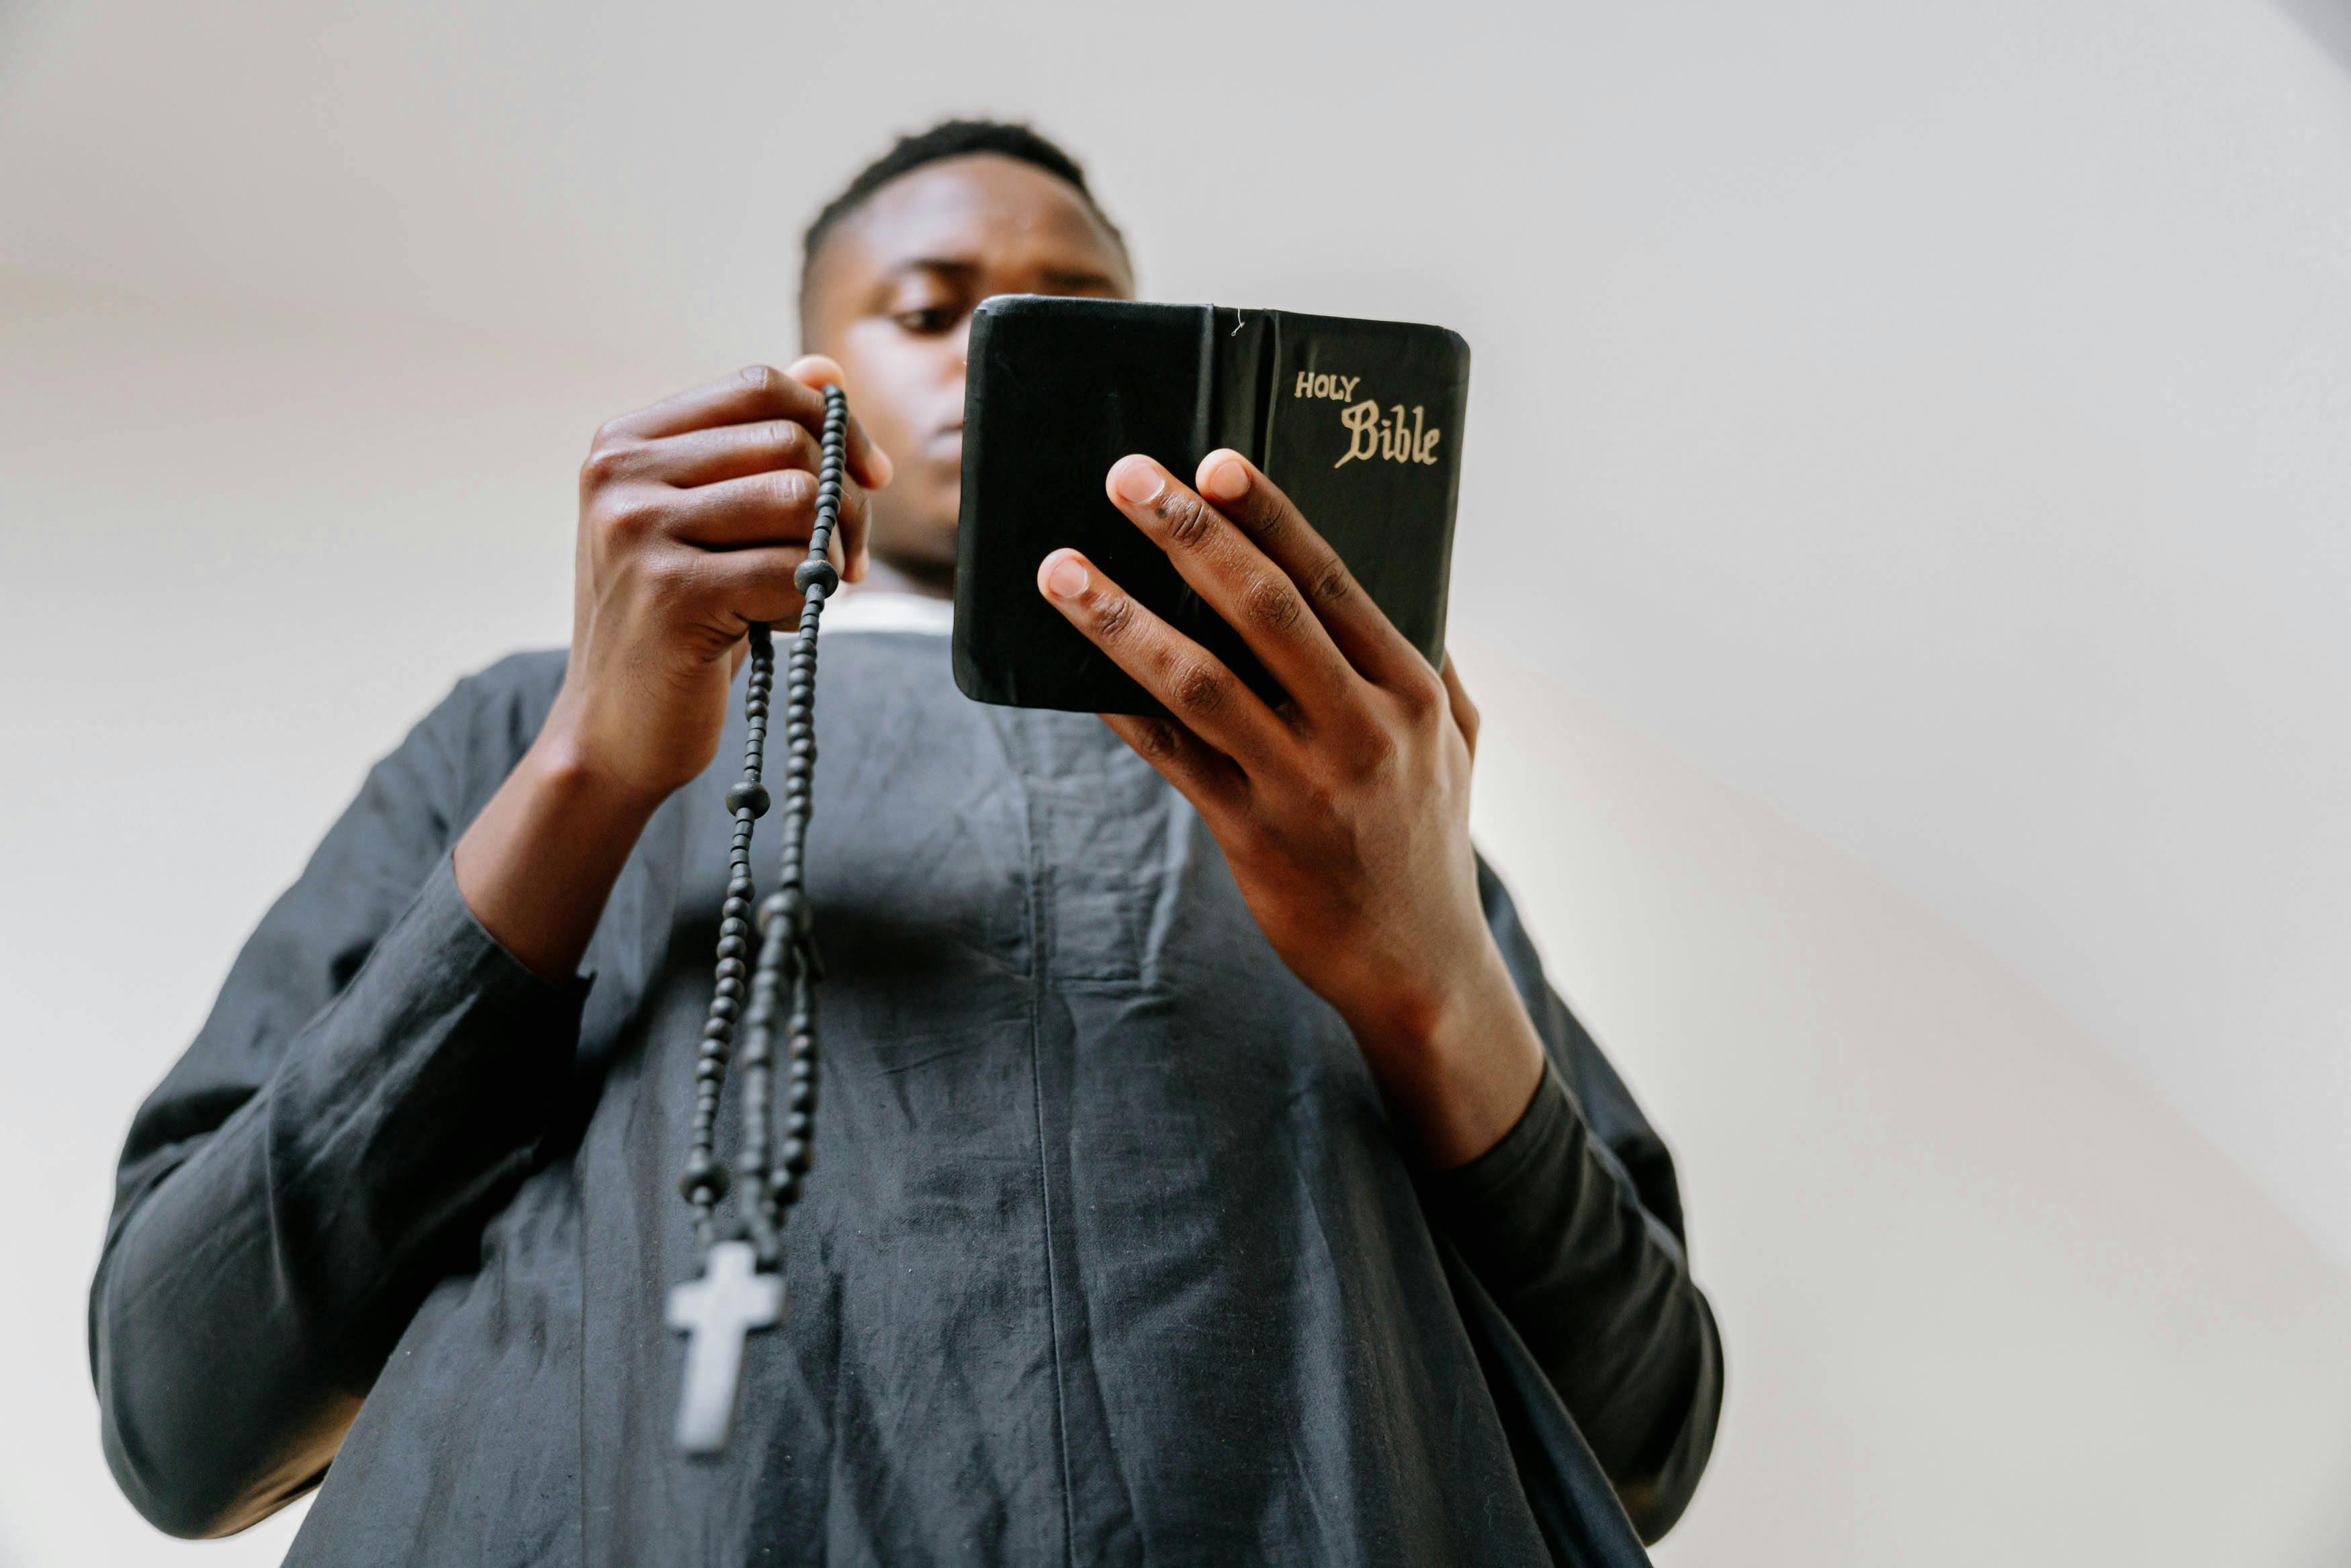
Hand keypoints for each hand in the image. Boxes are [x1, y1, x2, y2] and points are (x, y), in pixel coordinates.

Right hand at [547, 358, 892, 805]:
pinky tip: (774, 625)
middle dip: (845, 500)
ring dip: (830, 551)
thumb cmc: (678, 622)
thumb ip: (759, 445)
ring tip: (808, 591)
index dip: (833, 424)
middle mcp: (620, 475)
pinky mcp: (669, 593)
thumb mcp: (711, 521)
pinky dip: (805, 601)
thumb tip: (829, 372)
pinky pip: (790, 570)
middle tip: (845, 558)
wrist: (614, 731)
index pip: (758, 386)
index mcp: (625, 442)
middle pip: (788, 441)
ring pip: (798, 500)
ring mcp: (637, 532)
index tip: (869, 477)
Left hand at [1035, 450, 1544, 1165]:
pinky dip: (1121, 708)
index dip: (1269, 517)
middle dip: (1188, 536)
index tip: (1213, 462)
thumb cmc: (1429, 836)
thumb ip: (1426, 657)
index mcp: (1412, 690)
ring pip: (1199, 683)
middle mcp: (1361, 731)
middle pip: (1264, 613)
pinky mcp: (1250, 834)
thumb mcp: (1454, 741)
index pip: (1331, 582)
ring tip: (1059, 569)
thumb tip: (1388, 576)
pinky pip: (1172, 757)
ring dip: (1122, 620)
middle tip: (1124, 478)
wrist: (1417, 966)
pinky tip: (1075, 671)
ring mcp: (1302, 786)